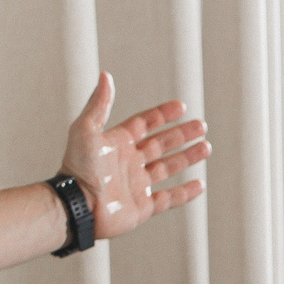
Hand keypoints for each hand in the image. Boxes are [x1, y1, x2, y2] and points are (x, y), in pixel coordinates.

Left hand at [61, 73, 208, 239]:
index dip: (162, 115)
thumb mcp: (86, 129)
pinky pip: (169, 199)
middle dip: (181, 134)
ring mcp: (137, 185)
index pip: (145, 124)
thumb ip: (99, 104)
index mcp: (118, 143)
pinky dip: (185, 193)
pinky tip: (200, 184)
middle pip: (161, 144)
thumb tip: (105, 75)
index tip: (181, 106)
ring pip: (169, 168)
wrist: (77, 205)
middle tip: (201, 126)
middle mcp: (129, 162)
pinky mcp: (143, 207)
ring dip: (188, 157)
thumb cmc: (78, 167)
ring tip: (206, 147)